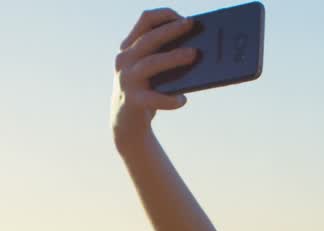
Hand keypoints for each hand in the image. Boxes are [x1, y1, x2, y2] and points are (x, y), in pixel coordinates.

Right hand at [110, 8, 198, 146]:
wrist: (126, 122)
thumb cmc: (147, 90)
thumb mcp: (153, 70)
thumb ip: (166, 57)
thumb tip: (199, 50)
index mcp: (130, 47)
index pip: (145, 20)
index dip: (165, 15)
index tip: (185, 18)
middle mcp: (124, 60)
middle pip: (148, 39)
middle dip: (171, 30)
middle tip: (191, 26)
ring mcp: (126, 80)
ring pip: (150, 63)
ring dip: (173, 57)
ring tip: (193, 55)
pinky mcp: (132, 101)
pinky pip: (153, 98)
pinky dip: (170, 99)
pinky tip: (182, 100)